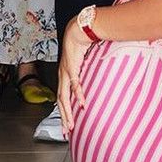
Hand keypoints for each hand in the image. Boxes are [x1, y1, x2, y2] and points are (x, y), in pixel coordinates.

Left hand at [57, 17, 92, 136]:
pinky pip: (75, 85)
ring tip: (71, 123)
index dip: (64, 112)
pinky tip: (82, 104)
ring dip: (68, 112)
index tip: (67, 123)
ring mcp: (65, 74)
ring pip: (64, 98)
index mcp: (65, 77)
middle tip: (67, 131)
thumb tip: (100, 77)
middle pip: (61, 102)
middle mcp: (62, 77)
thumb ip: (90, 72)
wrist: (78, 31)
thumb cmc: (82, 45)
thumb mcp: (86, 62)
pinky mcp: (71, 68)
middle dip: (64, 118)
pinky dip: (79, 95)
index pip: (62, 98)